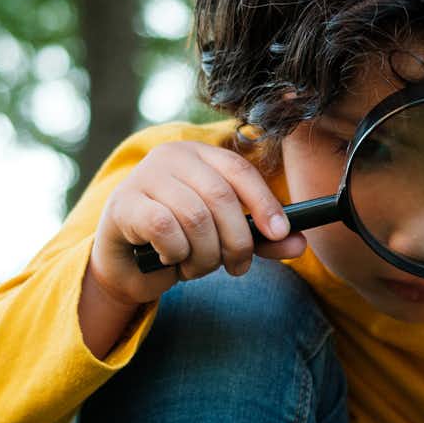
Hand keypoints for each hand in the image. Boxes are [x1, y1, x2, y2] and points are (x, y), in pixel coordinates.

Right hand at [86, 140, 308, 307]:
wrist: (127, 265)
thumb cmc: (180, 242)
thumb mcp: (224, 238)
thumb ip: (261, 239)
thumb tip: (299, 244)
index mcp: (199, 154)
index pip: (239, 170)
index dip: (264, 202)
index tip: (280, 233)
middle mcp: (170, 156)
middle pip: (220, 196)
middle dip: (236, 240)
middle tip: (237, 267)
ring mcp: (144, 176)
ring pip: (194, 216)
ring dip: (204, 254)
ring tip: (197, 267)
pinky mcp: (123, 203)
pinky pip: (164, 227)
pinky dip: (175, 252)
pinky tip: (170, 259)